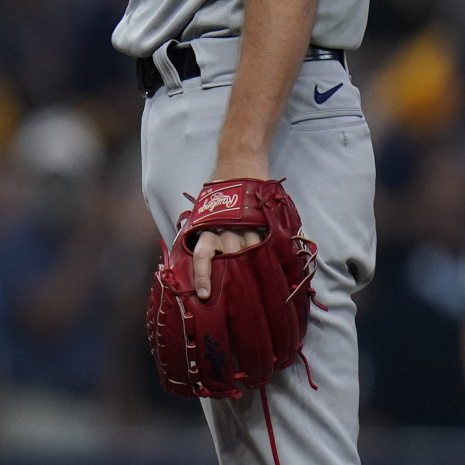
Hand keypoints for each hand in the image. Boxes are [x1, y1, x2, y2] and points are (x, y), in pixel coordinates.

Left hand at [191, 158, 269, 298]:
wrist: (238, 166)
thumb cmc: (217, 194)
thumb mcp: (201, 213)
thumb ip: (199, 233)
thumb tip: (191, 257)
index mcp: (207, 228)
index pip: (202, 256)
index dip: (203, 277)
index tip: (204, 295)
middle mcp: (226, 229)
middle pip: (231, 260)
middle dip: (232, 278)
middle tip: (236, 297)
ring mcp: (247, 226)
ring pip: (251, 253)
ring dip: (252, 268)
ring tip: (258, 286)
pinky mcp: (263, 222)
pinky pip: (267, 244)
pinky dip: (268, 255)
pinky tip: (274, 267)